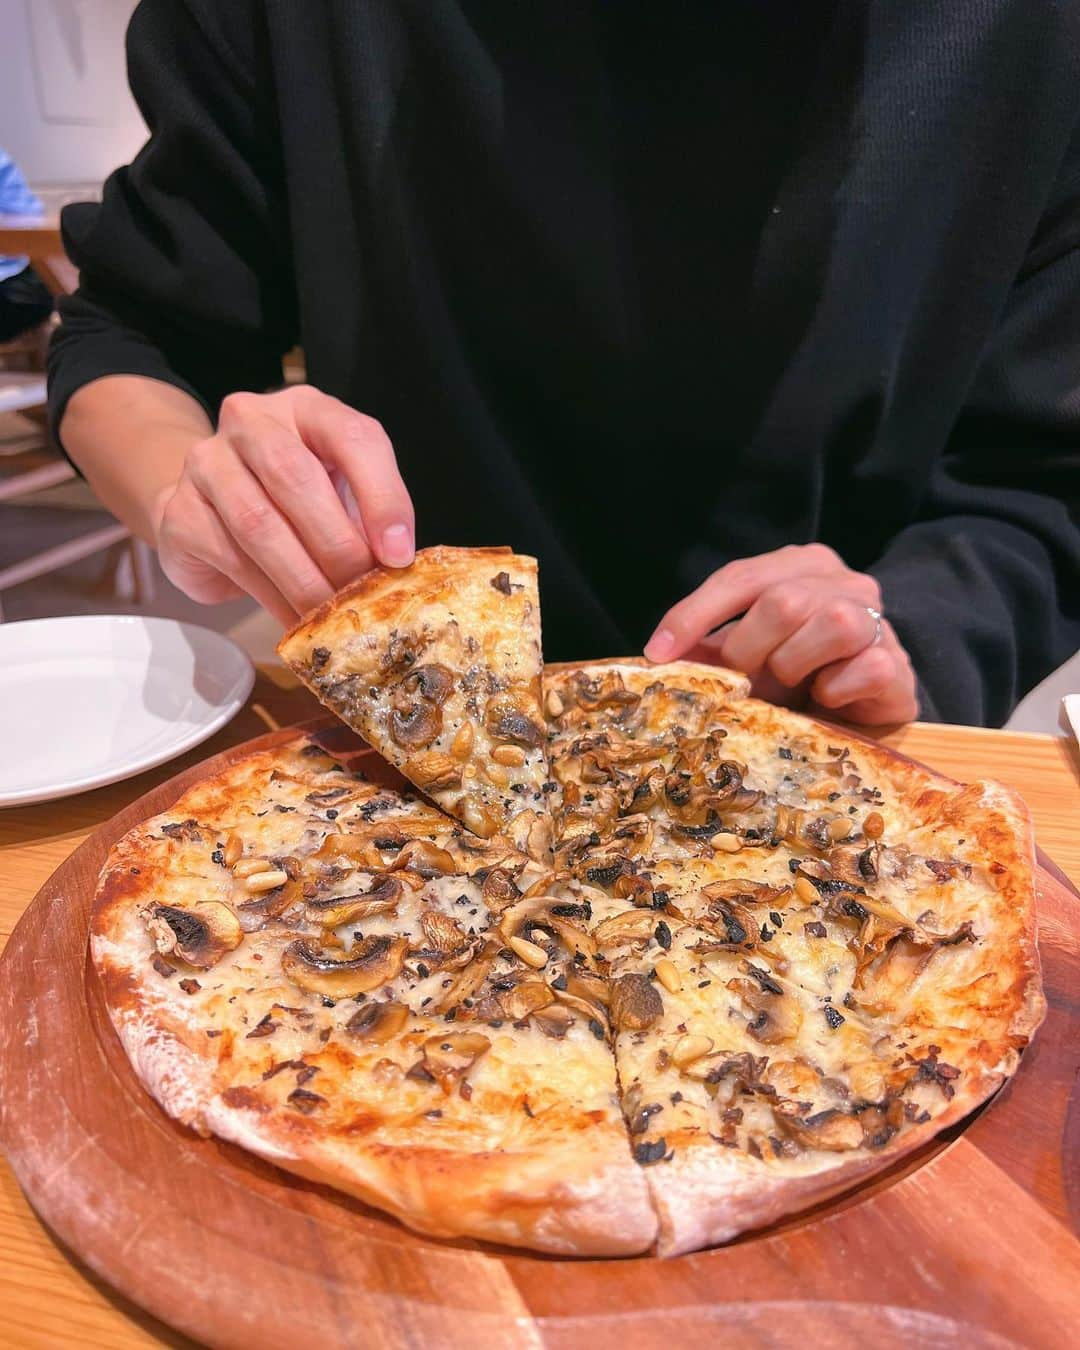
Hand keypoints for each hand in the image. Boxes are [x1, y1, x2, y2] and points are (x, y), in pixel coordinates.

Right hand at [153, 386, 414, 625]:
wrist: (209, 506)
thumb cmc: (291, 498)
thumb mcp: (338, 490)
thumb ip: (367, 514)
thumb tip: (396, 564)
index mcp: (306, 408)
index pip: (353, 437)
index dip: (382, 498)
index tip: (399, 555)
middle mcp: (251, 421)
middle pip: (296, 476)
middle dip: (337, 544)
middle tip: (362, 592)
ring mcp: (207, 462)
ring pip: (259, 523)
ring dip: (303, 578)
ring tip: (330, 614)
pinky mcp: (180, 511)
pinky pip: (231, 558)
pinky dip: (272, 597)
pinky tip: (296, 620)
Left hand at [644, 544, 917, 723]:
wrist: (857, 709)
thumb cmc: (795, 674)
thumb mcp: (743, 654)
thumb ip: (706, 647)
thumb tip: (656, 656)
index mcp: (800, 564)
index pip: (739, 578)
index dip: (694, 615)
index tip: (659, 654)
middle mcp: (843, 579)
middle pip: (781, 602)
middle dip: (750, 650)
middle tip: (746, 681)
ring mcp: (877, 617)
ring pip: (831, 624)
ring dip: (794, 666)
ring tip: (791, 685)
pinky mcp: (897, 663)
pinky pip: (863, 669)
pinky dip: (834, 691)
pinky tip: (827, 698)